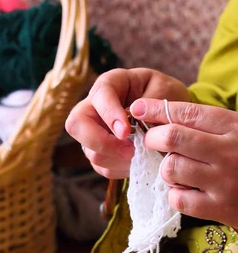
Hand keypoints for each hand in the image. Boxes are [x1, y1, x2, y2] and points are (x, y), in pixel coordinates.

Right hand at [65, 68, 189, 178]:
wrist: (175, 116)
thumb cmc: (168, 96)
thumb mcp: (166, 91)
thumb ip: (150, 105)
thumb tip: (132, 120)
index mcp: (111, 83)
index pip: (99, 96)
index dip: (109, 115)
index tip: (126, 132)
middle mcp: (95, 106)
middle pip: (76, 124)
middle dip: (101, 142)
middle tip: (129, 150)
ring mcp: (94, 131)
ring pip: (89, 150)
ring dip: (115, 158)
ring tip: (139, 155)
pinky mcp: (100, 151)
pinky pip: (100, 166)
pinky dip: (119, 169)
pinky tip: (136, 162)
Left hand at [130, 98, 237, 228]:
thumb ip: (207, 125)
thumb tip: (161, 114)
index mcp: (235, 127)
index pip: (187, 113)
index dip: (157, 109)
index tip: (138, 108)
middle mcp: (229, 152)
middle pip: (172, 137)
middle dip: (153, 138)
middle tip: (152, 141)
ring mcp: (224, 182)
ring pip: (171, 168)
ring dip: (167, 169)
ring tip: (178, 170)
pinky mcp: (220, 208)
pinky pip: (178, 199)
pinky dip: (175, 195)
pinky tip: (187, 191)